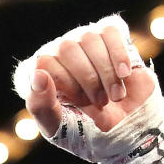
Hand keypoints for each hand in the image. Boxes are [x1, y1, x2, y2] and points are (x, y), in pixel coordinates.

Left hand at [25, 25, 154, 136]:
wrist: (124, 132)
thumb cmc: (85, 131)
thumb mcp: (56, 126)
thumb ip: (40, 104)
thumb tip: (38, 73)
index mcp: (39, 74)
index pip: (43, 62)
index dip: (65, 84)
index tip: (79, 104)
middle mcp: (58, 54)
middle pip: (66, 48)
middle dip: (87, 79)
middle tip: (99, 103)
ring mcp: (83, 42)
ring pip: (89, 38)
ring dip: (105, 72)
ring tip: (114, 96)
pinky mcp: (109, 37)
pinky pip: (110, 32)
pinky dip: (119, 55)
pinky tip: (124, 75)